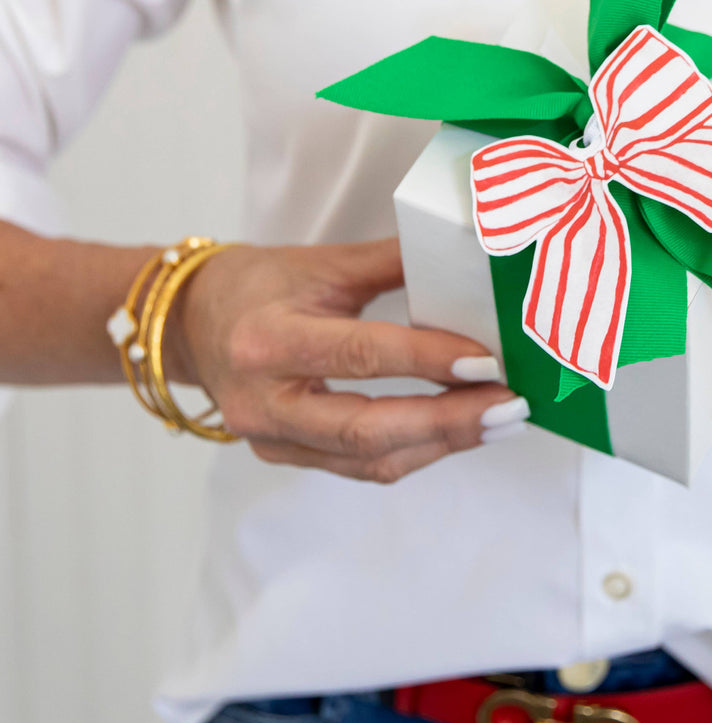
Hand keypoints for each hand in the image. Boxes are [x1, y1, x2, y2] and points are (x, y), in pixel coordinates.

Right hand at [170, 238, 526, 481]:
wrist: (191, 323)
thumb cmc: (258, 284)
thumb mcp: (322, 263)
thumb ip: (393, 261)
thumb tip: (466, 257)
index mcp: (269, 339)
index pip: (360, 355)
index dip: (427, 360)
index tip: (488, 360)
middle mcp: (264, 399)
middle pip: (366, 428)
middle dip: (447, 422)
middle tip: (509, 406)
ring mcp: (270, 437)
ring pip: (367, 458)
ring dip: (440, 444)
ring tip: (499, 419)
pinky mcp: (283, 454)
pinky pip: (357, 466)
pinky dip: (413, 451)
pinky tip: (456, 431)